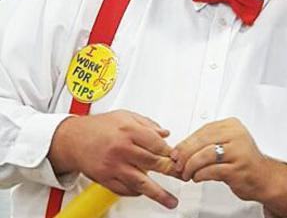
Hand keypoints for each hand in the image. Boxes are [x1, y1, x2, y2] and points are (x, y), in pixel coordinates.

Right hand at [48, 109, 177, 208]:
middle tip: (184, 176)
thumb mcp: (126, 116)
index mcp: (129, 131)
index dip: (171, 152)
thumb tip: (165, 134)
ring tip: (171, 201)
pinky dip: (137, 192)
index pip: (157, 144)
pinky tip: (145, 193)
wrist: (72, 139)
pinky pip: (125, 190)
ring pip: (140, 182)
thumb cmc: (99, 126)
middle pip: (152, 163)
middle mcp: (122, 149)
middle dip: (171, 171)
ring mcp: (113, 166)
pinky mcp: (105, 179)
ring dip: (158, 193)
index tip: (179, 157)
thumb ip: (148, 124)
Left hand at [171, 117, 286, 216]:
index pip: (203, 130)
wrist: (264, 177)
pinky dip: (200, 175)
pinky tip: (197, 177)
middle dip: (185, 154)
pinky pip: (211, 170)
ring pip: (204, 156)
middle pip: (201, 142)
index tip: (176, 151)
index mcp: (233, 125)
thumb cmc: (243, 160)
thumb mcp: (227, 144)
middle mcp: (237, 135)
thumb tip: (181, 148)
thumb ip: (208, 142)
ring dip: (190, 166)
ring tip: (187, 173)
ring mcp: (238, 151)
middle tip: (177, 163)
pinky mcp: (237, 168)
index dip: (186, 142)